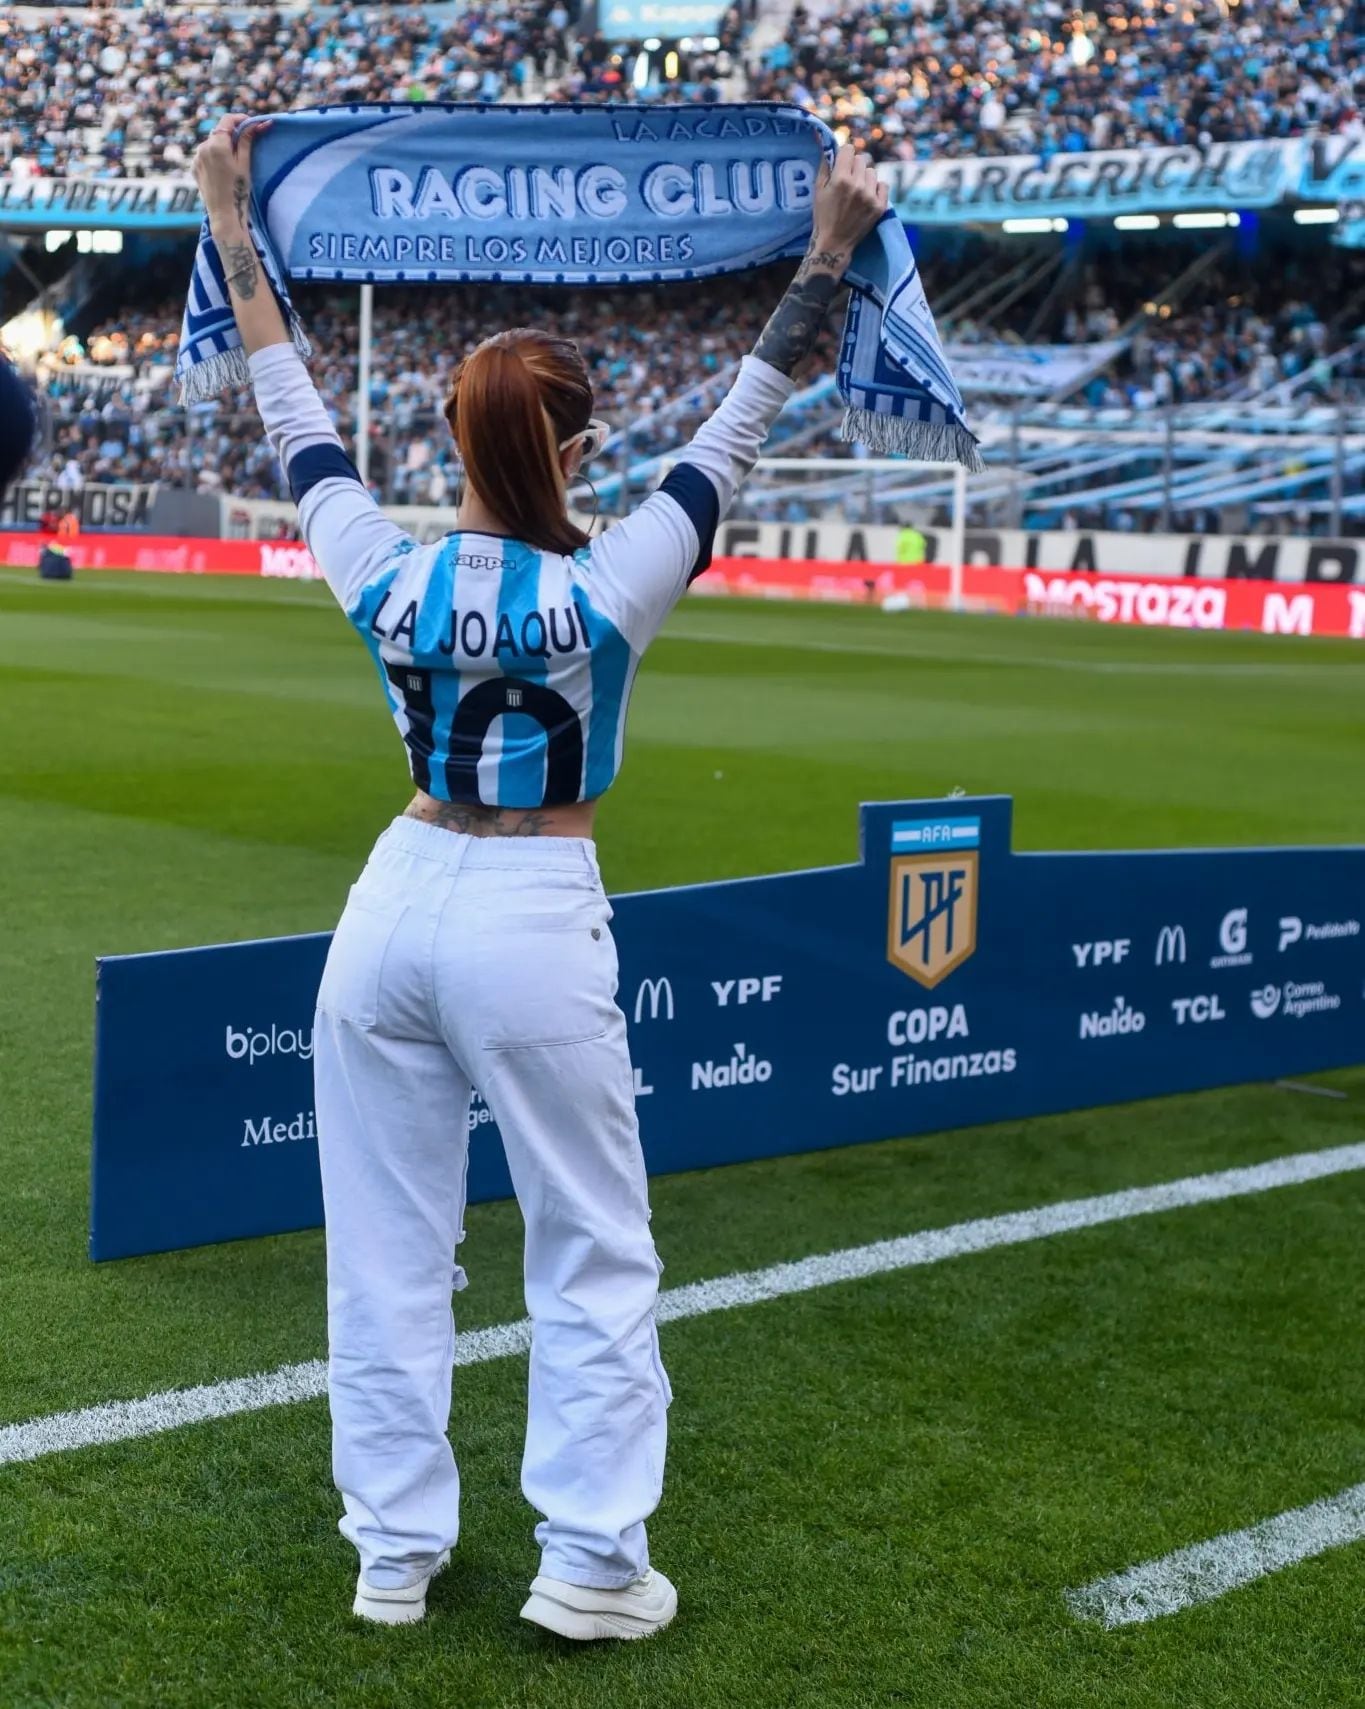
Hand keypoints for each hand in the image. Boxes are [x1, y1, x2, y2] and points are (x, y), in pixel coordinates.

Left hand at [193, 115, 268, 229]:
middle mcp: (203, 147)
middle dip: (232, 134)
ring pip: (212, 144)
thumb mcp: (245, 164)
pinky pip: (205, 156)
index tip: (251, 124)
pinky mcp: (194, 167)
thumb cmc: (238, 190)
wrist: (224, 214)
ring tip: (233, 161)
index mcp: (217, 144)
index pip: (228, 120)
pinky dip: (214, 157)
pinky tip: (223, 170)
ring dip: (222, 146)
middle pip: (219, 132)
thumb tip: (256, 124)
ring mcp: (197, 157)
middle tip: (246, 144)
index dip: (241, 119)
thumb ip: (246, 141)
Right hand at [808, 143, 887, 273]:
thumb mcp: (818, 190)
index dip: (844, 155)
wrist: (834, 244)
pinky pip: (883, 185)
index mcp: (840, 179)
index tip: (842, 163)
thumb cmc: (823, 216)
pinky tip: (868, 197)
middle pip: (861, 159)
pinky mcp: (880, 206)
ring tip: (858, 191)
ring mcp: (870, 196)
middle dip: (854, 167)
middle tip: (848, 180)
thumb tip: (828, 146)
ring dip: (865, 178)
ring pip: (872, 172)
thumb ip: (825, 166)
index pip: (849, 149)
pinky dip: (876, 189)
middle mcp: (857, 185)